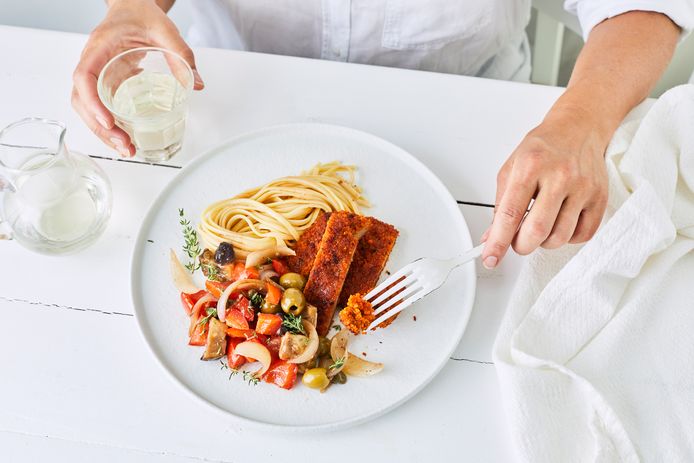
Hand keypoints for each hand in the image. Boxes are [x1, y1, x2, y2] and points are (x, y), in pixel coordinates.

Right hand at [72, 0, 203, 156]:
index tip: (109, 121)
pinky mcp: (106, 82)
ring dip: (103, 131)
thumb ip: (181, 55)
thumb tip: (196, 84)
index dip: (93, 102)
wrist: (132, 5)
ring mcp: (97, 73)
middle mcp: (93, 62)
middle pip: (82, 99)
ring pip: (88, 107)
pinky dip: (110, 124)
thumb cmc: (140, 13)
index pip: (85, 76)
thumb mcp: (165, 30)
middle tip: (124, 145)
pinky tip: (126, 137)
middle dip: (100, 127)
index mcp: (100, 46)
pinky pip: (100, 106)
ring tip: (126, 148)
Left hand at [481, 105, 608, 267]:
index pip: (510, 213)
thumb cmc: (542, 149)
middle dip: (521, 245)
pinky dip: (567, 238)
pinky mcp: (600, 197)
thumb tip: (491, 237)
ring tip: (539, 227)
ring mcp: (583, 187)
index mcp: (530, 166)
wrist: (578, 128)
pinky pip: (582, 235)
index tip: (490, 258)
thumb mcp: (512, 168)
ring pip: (560, 237)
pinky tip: (559, 224)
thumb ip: (501, 205)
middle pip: (537, 230)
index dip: (498, 241)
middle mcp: (559, 176)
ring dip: (543, 242)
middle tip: (517, 241)